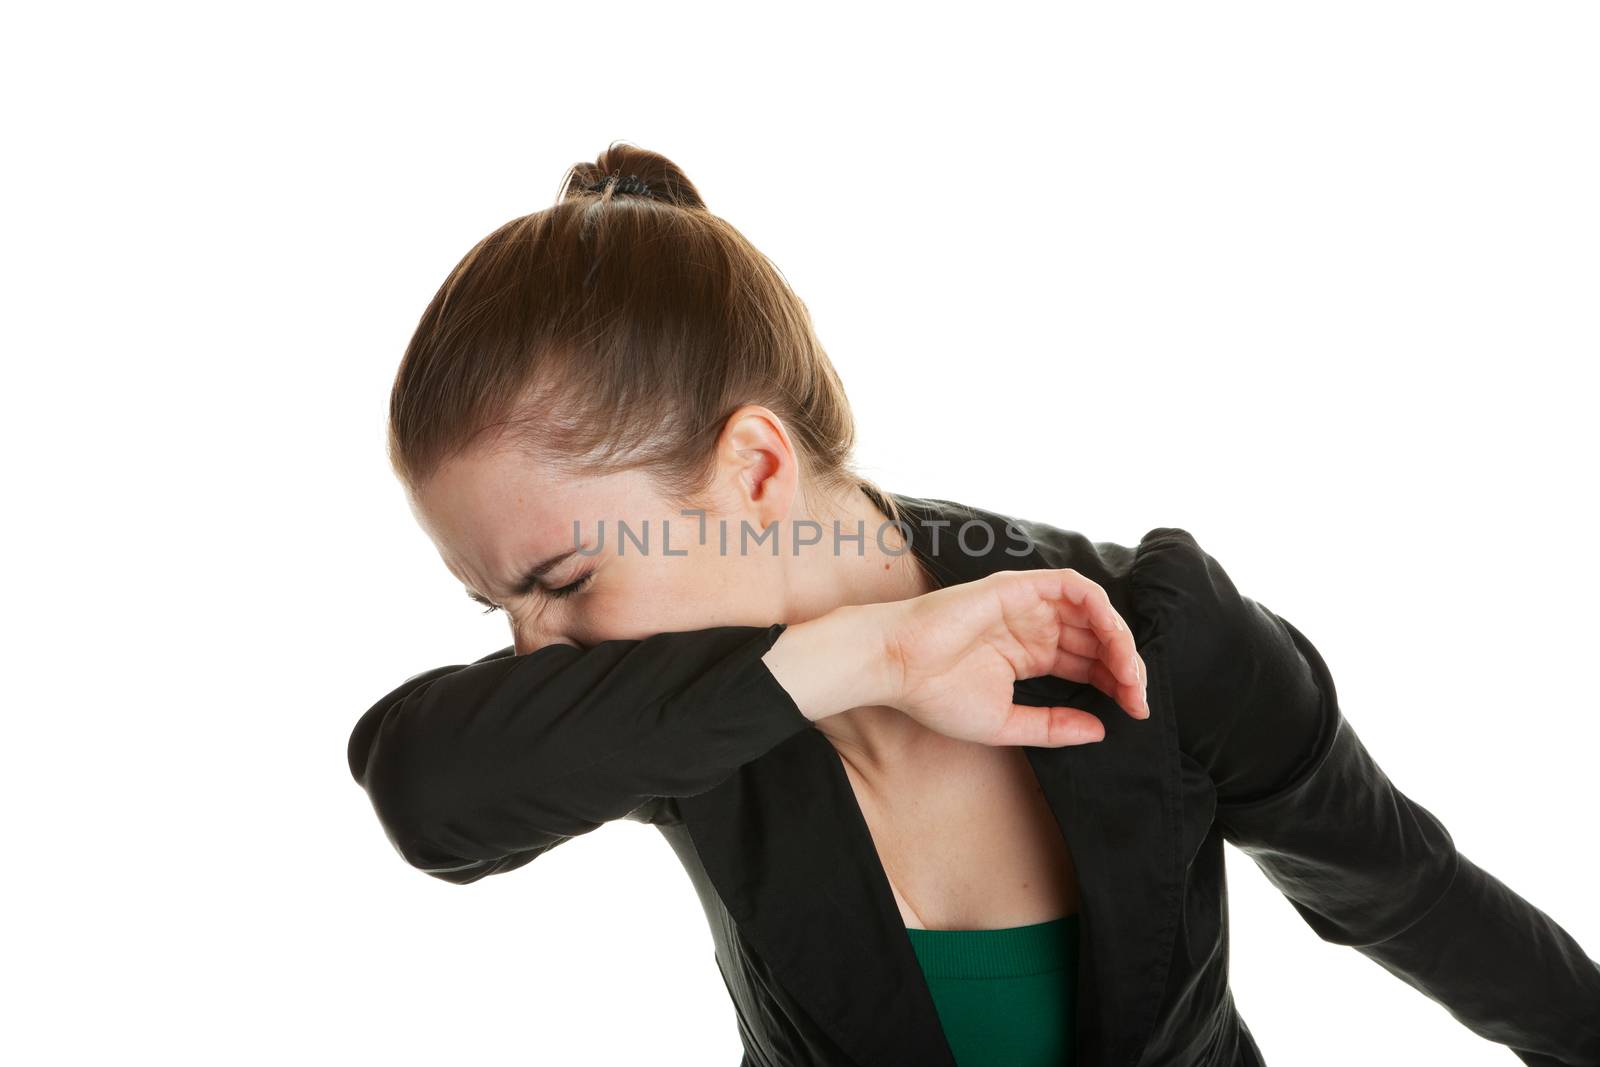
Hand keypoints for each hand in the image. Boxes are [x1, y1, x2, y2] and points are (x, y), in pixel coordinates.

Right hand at [876, 568, 1147, 746]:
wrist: (898, 666)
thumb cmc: (936, 694)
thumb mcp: (1006, 722)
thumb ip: (1053, 726)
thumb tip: (1100, 730)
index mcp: (1030, 655)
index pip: (1087, 664)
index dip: (1115, 685)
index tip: (1134, 712)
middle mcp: (1034, 627)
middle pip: (1097, 639)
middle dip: (1125, 668)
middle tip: (1138, 697)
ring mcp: (1028, 605)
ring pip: (1093, 612)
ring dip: (1119, 639)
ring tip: (1129, 673)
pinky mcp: (1020, 587)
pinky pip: (1073, 586)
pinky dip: (1100, 607)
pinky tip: (1112, 636)